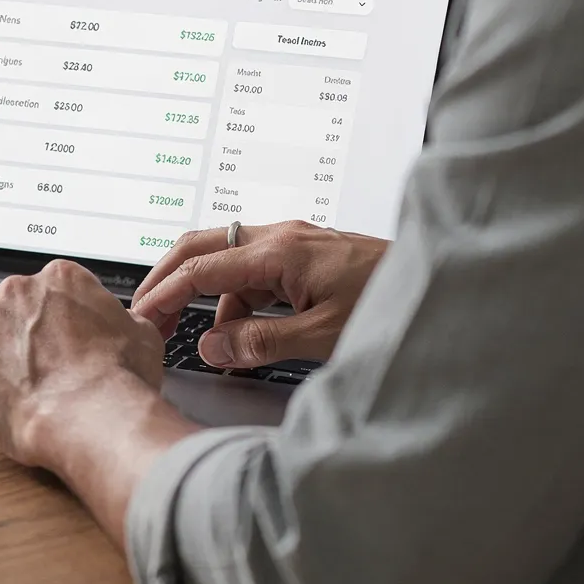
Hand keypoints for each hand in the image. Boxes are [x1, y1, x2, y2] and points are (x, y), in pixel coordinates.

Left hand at [0, 259, 197, 545]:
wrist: (90, 416)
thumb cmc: (119, 380)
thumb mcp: (142, 334)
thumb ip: (118, 320)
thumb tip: (119, 325)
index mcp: (60, 277)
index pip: (50, 293)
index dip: (58, 325)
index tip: (63, 347)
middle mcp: (16, 290)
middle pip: (15, 312)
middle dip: (26, 340)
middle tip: (45, 374)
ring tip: (24, 395)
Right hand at [131, 221, 389, 370]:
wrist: (442, 286)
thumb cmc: (394, 306)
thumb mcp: (323, 337)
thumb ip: (261, 342)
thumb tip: (213, 346)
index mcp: (281, 252)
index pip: (201, 268)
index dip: (164, 293)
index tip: (141, 317)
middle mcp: (284, 237)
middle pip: (202, 246)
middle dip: (168, 279)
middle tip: (146, 312)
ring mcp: (295, 243)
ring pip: (228, 260)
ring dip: (207, 296)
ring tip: (206, 341)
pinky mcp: (307, 255)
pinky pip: (255, 270)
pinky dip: (239, 299)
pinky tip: (246, 332)